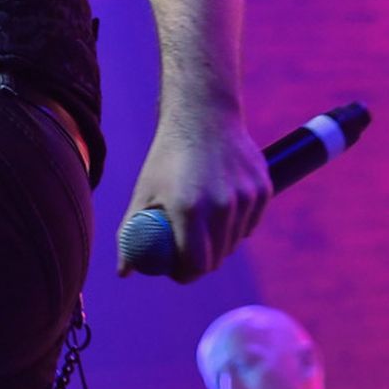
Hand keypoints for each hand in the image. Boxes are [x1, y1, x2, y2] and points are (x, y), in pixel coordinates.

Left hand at [116, 111, 269, 280]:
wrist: (203, 115)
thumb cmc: (168, 156)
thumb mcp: (144, 191)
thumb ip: (131, 232)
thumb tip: (124, 272)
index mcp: (189, 208)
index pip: (195, 264)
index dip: (185, 273)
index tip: (176, 270)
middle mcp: (222, 205)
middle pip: (217, 259)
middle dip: (201, 263)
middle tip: (188, 254)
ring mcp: (246, 198)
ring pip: (234, 243)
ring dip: (219, 244)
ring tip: (201, 224)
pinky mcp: (263, 190)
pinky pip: (249, 225)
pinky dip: (236, 226)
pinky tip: (221, 207)